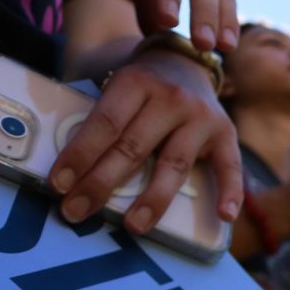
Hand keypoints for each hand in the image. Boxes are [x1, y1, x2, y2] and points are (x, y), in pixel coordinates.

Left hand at [48, 48, 241, 233]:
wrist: (183, 63)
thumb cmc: (140, 88)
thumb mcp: (115, 88)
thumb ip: (97, 118)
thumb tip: (65, 168)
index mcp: (136, 82)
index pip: (105, 123)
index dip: (80, 155)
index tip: (59, 185)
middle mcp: (172, 97)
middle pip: (134, 147)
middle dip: (101, 183)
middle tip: (77, 211)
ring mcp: (201, 117)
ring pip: (174, 164)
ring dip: (152, 199)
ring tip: (133, 226)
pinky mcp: (226, 133)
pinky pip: (229, 167)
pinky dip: (230, 192)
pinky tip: (224, 216)